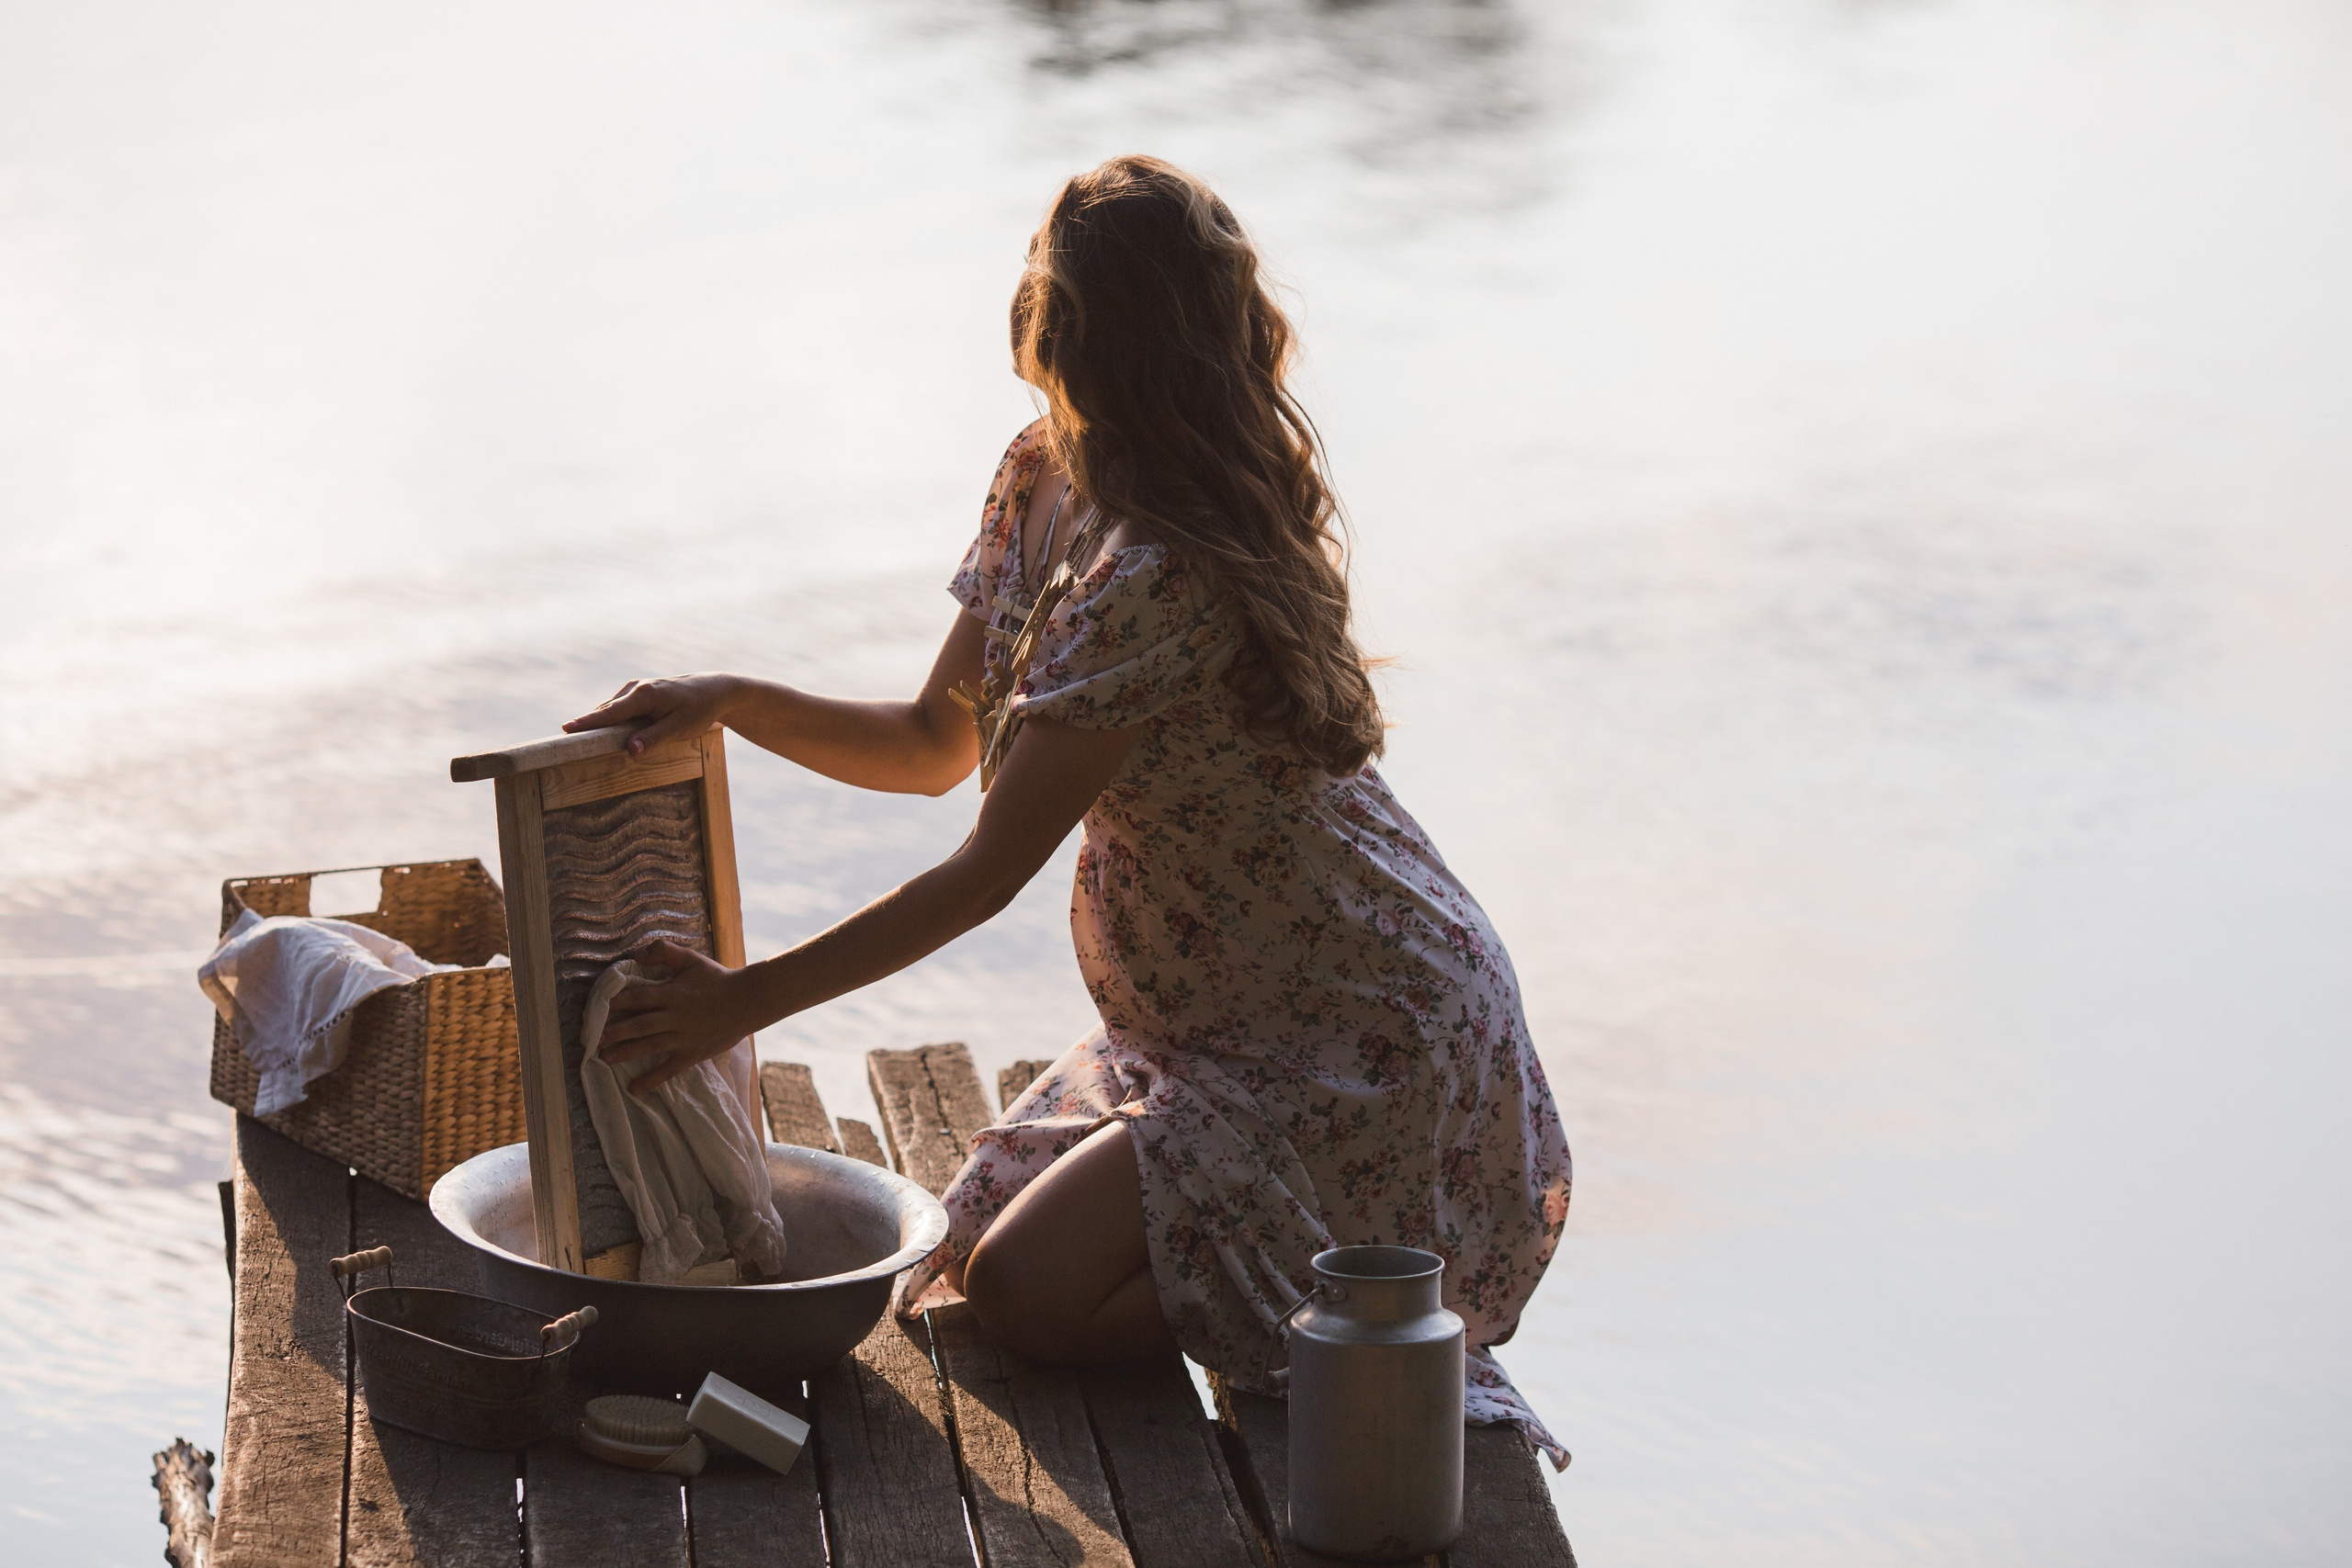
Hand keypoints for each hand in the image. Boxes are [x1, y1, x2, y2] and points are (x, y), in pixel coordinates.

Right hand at [564, 674, 741, 756]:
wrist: (715, 690)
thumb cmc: (699, 709)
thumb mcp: (680, 727)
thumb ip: (655, 738)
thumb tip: (630, 750)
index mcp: (643, 695)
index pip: (609, 713)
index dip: (587, 723)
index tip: (565, 730)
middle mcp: (635, 689)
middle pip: (604, 712)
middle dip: (585, 726)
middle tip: (564, 744)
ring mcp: (635, 690)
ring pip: (610, 711)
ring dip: (597, 725)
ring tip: (577, 742)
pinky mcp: (638, 695)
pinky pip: (618, 710)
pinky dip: (609, 721)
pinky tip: (603, 735)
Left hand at [595, 941, 763, 1094]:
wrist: (748, 1001)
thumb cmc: (718, 979)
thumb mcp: (692, 960)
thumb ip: (664, 952)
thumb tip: (637, 954)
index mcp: (673, 993)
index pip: (639, 997)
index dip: (617, 1002)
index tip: (599, 1007)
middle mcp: (676, 1017)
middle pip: (640, 1025)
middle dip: (616, 1032)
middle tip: (594, 1038)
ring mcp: (683, 1038)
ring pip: (650, 1046)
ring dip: (626, 1053)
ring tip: (604, 1058)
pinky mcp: (692, 1054)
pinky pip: (669, 1070)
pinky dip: (651, 1080)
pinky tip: (634, 1089)